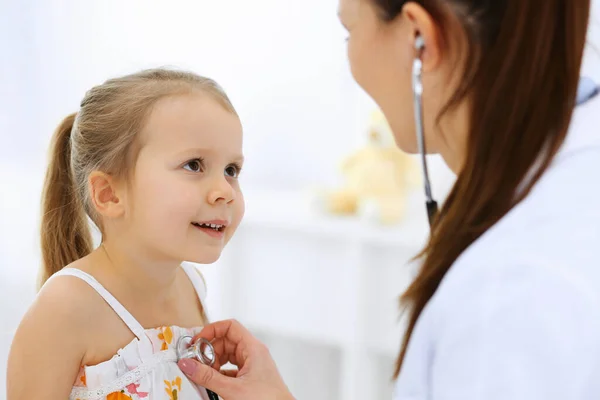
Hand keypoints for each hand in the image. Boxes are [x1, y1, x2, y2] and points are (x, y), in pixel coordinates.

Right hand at [177, 319, 294, 399]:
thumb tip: (188, 364)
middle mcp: (253, 353)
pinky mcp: (250, 377)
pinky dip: (219, 374)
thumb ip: (208, 377)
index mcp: (253, 348)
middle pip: (226, 341)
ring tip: (204, 375)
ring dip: (213, 363)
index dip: (212, 330)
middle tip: (196, 363)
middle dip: (209, 351)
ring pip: (227, 356)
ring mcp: (252, 365)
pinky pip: (230, 369)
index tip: (196, 342)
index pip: (230, 326)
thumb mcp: (232, 389)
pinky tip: (213, 383)